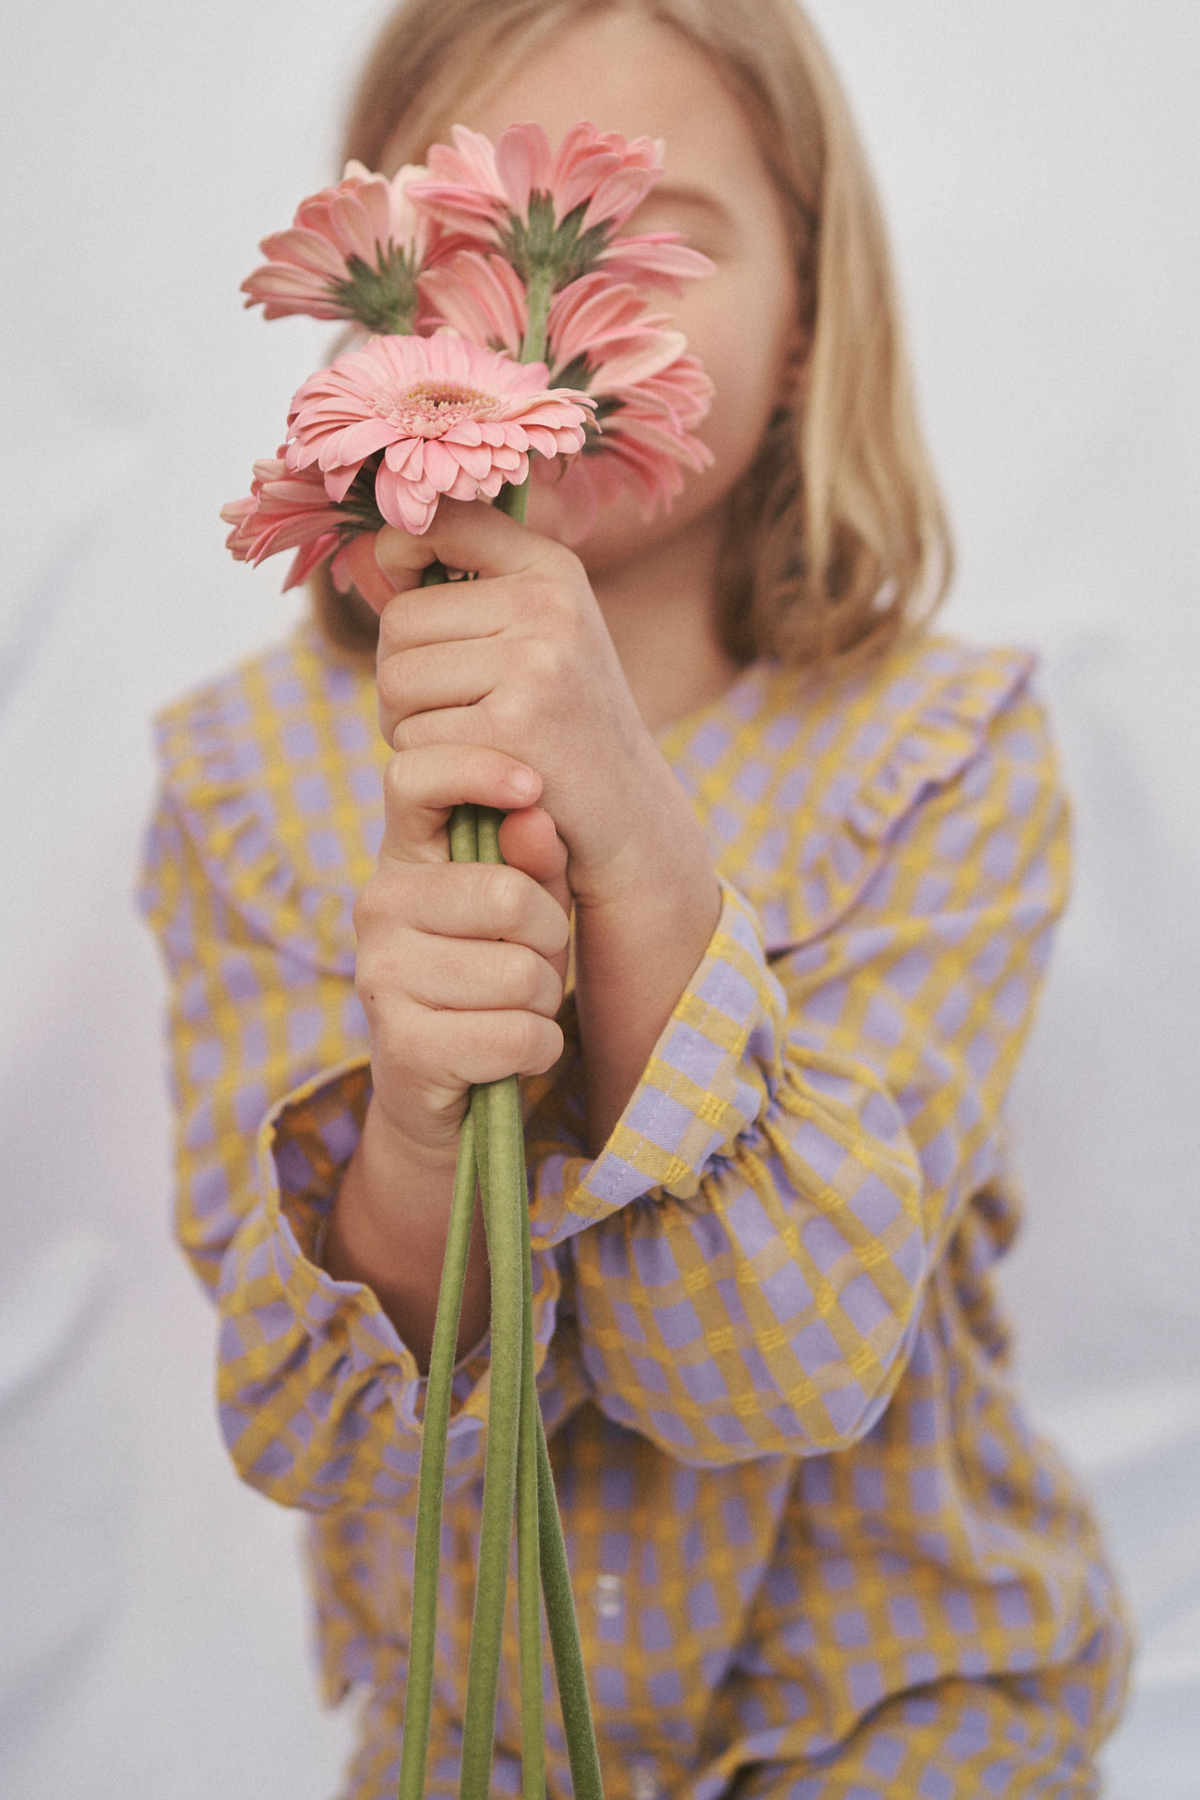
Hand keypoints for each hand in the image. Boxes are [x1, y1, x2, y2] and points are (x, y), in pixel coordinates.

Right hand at [352, 742, 571, 1156]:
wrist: (446, 1090)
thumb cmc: (495, 975)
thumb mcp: (528, 906)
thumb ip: (535, 858)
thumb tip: (532, 817)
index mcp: (404, 855)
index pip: (412, 777)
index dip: (476, 770)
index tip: (531, 786)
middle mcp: (378, 905)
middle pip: (509, 895)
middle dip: (550, 938)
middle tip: (533, 960)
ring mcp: (381, 976)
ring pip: (522, 974)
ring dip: (544, 1001)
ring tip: (516, 1007)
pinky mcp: (404, 1047)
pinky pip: (518, 1036)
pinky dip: (538, 1050)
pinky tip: (514, 1051)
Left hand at [364, 499, 711, 911]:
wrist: (628, 816)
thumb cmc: (563, 724)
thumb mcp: (540, 635)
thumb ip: (468, 588)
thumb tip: (372, 552)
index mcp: (552, 569)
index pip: (441, 523)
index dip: (398, 554)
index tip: (404, 589)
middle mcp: (547, 604)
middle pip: (398, 621)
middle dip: (400, 675)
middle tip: (445, 711)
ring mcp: (534, 663)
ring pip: (395, 681)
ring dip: (406, 725)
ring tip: (461, 742)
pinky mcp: (513, 727)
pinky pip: (413, 737)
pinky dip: (429, 767)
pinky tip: (475, 775)